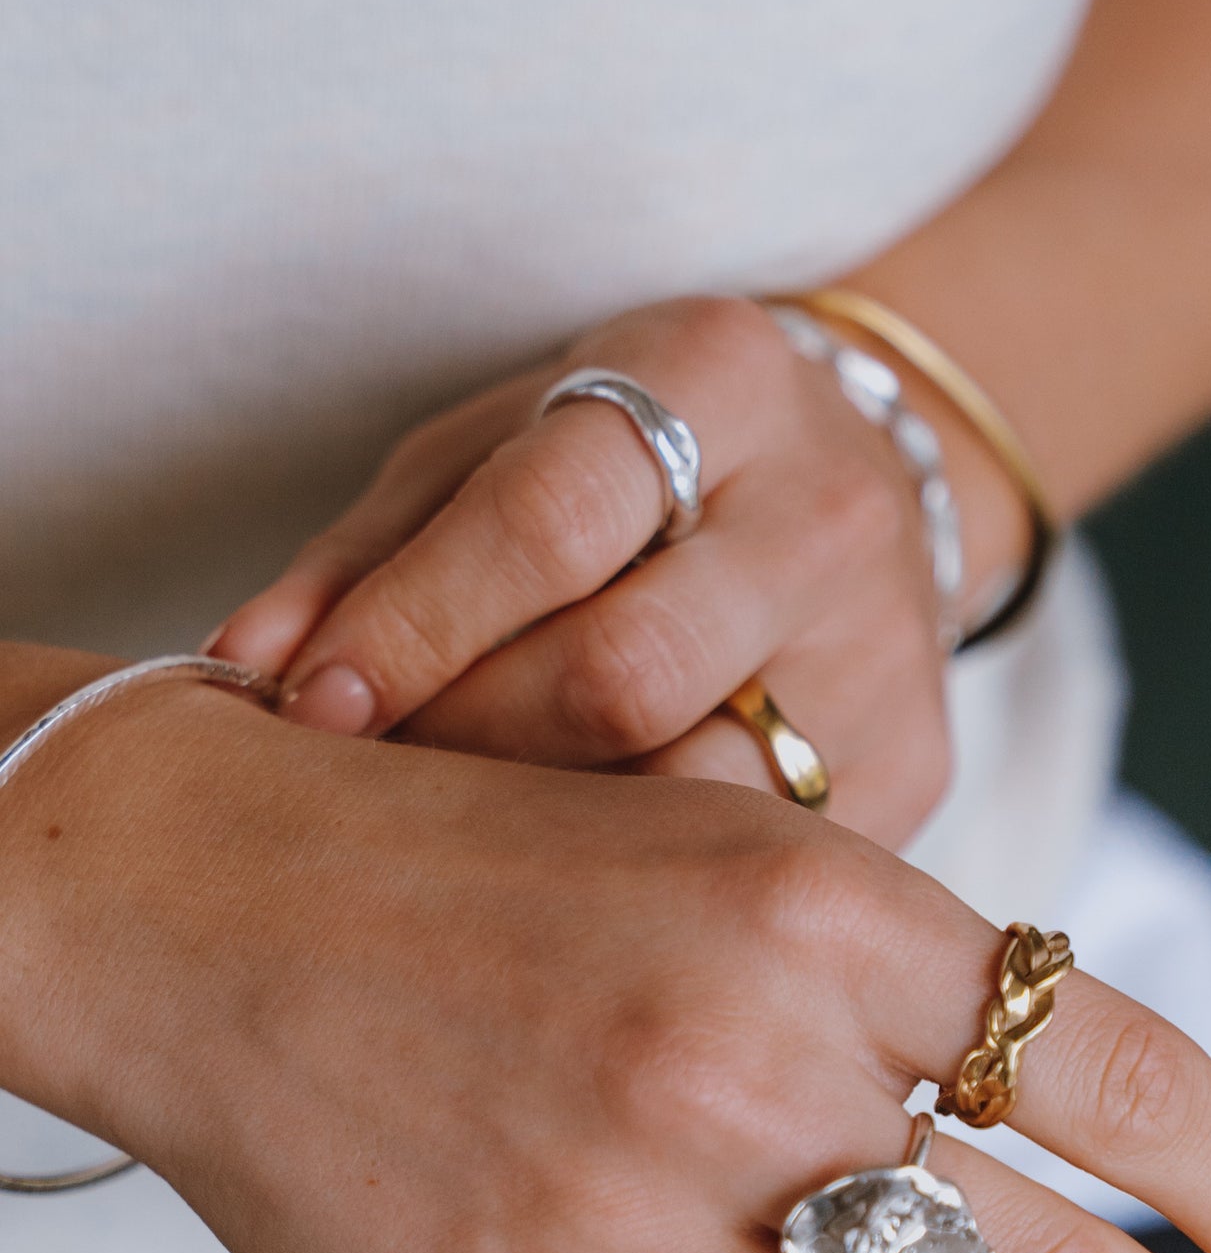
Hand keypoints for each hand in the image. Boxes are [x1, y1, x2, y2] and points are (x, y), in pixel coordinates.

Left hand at [209, 296, 1020, 849]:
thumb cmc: (625, 468)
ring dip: (550, 832)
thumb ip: (371, 550)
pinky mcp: (920, 766)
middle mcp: (828, 508)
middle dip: (472, 740)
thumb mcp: (494, 450)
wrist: (850, 476)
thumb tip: (248, 671)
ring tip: (466, 834)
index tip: (311, 708)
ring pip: (697, 794)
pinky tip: (572, 875)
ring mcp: (890, 648)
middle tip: (387, 776)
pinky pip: (753, 855)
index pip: (546, 522)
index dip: (412, 627)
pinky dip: (642, 877)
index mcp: (719, 376)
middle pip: (624, 675)